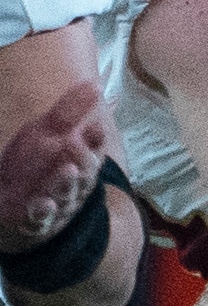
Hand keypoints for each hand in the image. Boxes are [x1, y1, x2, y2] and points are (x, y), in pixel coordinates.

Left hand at [0, 83, 103, 249]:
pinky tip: (43, 202)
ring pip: (66, 195)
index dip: (95, 141)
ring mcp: (56, 204)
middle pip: (83, 174)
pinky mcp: (36, 221)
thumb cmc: (35, 165)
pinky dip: (44, 211)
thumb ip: (70, 112)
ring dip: (66, 183)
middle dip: (81, 159)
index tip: (95, 128)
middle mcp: (73, 184)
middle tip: (74, 143)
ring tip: (67, 170)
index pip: (93, 151)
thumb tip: (94, 84)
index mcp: (78, 162)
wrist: (13, 207)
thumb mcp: (48, 133)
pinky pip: (42, 218)